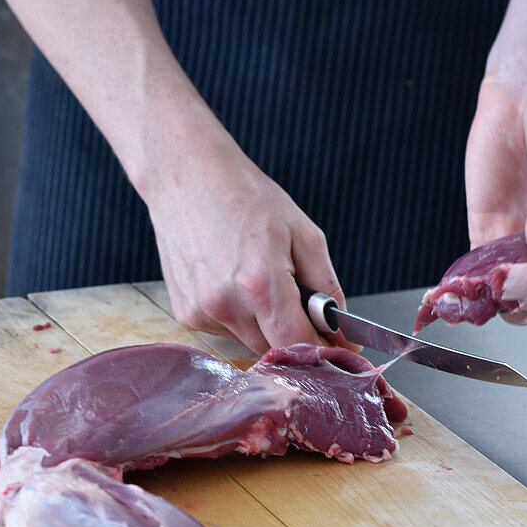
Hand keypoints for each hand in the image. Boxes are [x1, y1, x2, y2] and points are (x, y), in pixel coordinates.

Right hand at [146, 128, 350, 353]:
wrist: (184, 176)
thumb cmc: (245, 196)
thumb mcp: (303, 233)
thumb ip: (327, 287)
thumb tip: (342, 333)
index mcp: (259, 283)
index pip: (299, 343)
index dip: (323, 349)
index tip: (338, 345)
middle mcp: (226, 304)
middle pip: (275, 350)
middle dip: (295, 334)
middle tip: (299, 301)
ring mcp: (202, 312)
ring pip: (250, 343)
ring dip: (265, 326)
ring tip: (258, 281)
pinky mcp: (186, 314)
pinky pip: (226, 331)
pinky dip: (239, 317)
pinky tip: (233, 282)